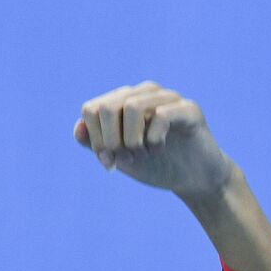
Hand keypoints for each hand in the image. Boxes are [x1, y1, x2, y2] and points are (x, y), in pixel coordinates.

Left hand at [73, 82, 234, 199]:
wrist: (192, 178)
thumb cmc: (153, 164)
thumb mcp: (119, 157)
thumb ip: (96, 144)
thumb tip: (78, 128)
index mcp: (123, 101)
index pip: (92, 109)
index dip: (95, 139)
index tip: (108, 162)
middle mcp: (143, 93)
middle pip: (107, 107)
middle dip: (110, 141)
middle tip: (125, 159)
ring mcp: (167, 97)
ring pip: (132, 107)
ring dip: (131, 140)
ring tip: (142, 154)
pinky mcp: (188, 108)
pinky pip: (161, 115)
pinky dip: (153, 139)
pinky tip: (159, 149)